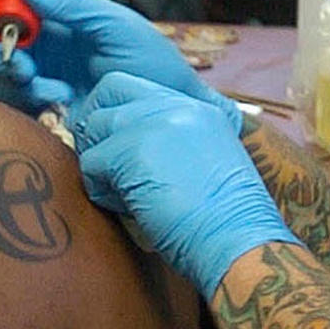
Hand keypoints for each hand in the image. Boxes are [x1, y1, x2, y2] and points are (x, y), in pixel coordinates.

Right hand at [0, 0, 231, 115]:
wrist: (168, 118)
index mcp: (62, 16)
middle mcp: (48, 44)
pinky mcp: (46, 110)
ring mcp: (45, 76)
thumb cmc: (154, 68)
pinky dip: (25, 101)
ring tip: (47, 86)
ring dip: (12, 75)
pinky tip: (55, 103)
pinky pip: (13, 102)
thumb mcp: (117, 26)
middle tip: (19, 60)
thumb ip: (72, 5)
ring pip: (0, 70)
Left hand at [68, 73, 296, 301]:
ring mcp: (153, 123)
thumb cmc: (226, 221)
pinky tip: (128, 210)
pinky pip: (91, 163)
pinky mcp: (133, 151)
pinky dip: (101, 192)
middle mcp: (176, 105)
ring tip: (125, 196)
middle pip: (109, 91)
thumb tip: (128, 149)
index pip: (136, 87)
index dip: (116, 112)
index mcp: (197, 107)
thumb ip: (173, 143)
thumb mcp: (208, 163)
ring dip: (100, 164)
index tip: (118, 147)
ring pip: (94, 128)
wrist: (239, 242)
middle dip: (97, 127)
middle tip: (106, 165)